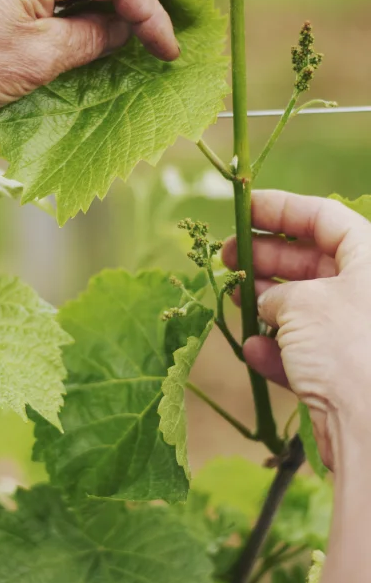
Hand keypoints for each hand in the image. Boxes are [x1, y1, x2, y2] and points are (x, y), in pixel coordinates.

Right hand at [223, 190, 370, 469]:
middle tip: (226, 256)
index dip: (281, 209)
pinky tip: (251, 348)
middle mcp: (368, 294)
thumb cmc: (347, 349)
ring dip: (265, 302)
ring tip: (231, 297)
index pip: (325, 218)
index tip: (244, 208)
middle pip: (313, 262)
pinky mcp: (345, 374)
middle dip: (266, 257)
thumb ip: (278, 293)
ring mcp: (357, 335)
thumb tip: (269, 303)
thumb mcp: (302, 303)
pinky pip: (305, 350)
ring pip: (305, 307)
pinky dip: (276, 348)